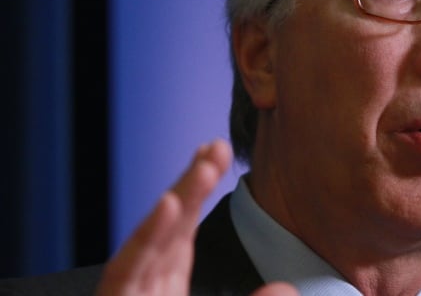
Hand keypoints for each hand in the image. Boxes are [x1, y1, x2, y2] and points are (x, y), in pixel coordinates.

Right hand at [96, 139, 297, 295]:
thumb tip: (285, 289)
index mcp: (163, 290)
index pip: (183, 234)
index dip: (199, 194)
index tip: (219, 157)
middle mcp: (144, 289)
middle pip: (170, 229)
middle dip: (192, 186)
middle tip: (217, 146)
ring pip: (152, 242)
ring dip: (178, 200)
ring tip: (203, 163)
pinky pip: (127, 272)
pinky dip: (147, 238)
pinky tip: (167, 206)